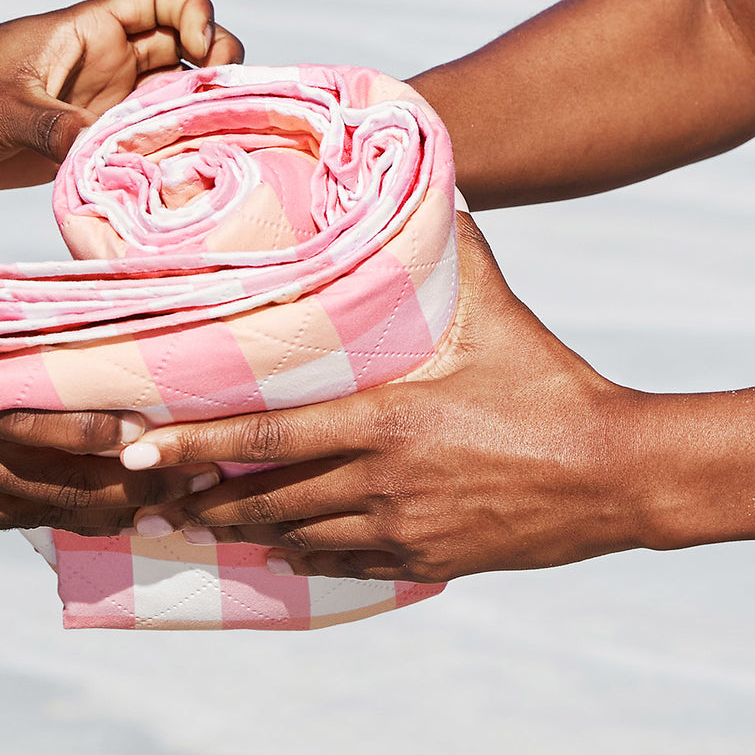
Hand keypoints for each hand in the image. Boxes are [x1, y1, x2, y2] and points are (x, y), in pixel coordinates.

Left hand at [0, 0, 243, 190]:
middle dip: (215, 70)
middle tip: (215, 110)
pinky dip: (170, 155)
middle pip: (187, 49)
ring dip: (197, 117)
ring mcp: (104, 104)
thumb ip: (52, 126)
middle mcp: (108, 65)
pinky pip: (147, 141)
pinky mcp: (92, 142)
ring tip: (210, 150)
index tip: (200, 53)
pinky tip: (177, 181)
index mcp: (89, 32)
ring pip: (174, 99)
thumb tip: (103, 151)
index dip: (195, 13)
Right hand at [0, 295, 219, 534]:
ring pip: (48, 514)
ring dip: (113, 512)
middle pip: (63, 485)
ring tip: (174, 504)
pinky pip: (18, 522)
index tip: (174, 435)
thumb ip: (26, 336)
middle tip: (197, 478)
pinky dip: (66, 517)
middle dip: (136, 488)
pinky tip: (111, 514)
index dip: (119, 441)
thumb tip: (111, 319)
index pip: (55, 427)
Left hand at [117, 214, 648, 580]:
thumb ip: (456, 254)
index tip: (138, 451)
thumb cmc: (550, 385)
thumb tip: (439, 188)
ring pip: (297, 537)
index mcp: (383, 419)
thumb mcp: (498, 315)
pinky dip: (303, 559)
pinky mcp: (426, 559)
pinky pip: (344, 566)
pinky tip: (279, 555)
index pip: (264, 436)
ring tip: (201, 524)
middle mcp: (379, 481)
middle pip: (266, 497)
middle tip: (155, 495)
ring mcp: (401, 527)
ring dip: (246, 533)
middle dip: (205, 499)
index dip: (193, 445)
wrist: (616, 473)